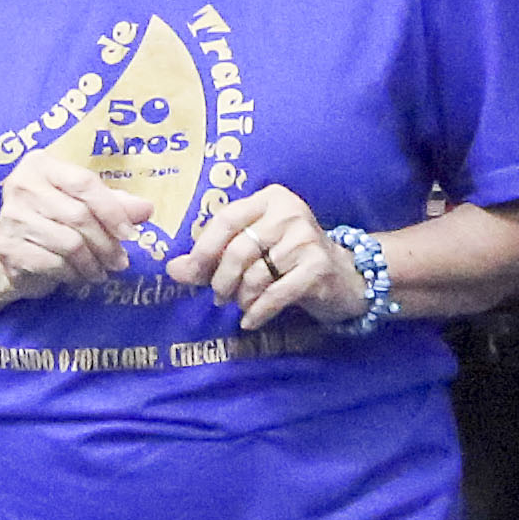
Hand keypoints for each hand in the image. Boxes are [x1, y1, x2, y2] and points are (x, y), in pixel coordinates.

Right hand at [0, 149, 137, 298]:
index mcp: (41, 164)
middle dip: (106, 243)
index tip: (130, 234)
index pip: (84, 183)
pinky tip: (80, 276)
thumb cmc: (52, 219)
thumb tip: (147, 209)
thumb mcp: (83, 203)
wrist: (12, 247)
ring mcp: (12, 217)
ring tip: (102, 271)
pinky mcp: (8, 248)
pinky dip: (72, 274)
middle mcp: (22, 185)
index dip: (112, 210)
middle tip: (120, 261)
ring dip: (92, 263)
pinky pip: (53, 264)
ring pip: (69, 243)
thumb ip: (113, 203)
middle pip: (78, 215)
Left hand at [179, 182, 362, 332]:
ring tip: (242, 304)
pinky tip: (251, 320)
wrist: (345, 276)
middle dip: (221, 280)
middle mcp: (290, 212)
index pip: (226, 219)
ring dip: (242, 298)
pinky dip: (258, 312)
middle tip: (218, 297)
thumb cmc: (289, 260)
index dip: (204, 248)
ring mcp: (306, 239)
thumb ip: (211, 258)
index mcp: (270, 199)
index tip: (192, 272)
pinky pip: (275, 295)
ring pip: (255, 275)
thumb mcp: (252, 251)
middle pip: (238, 250)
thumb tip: (173, 269)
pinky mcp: (318, 268)